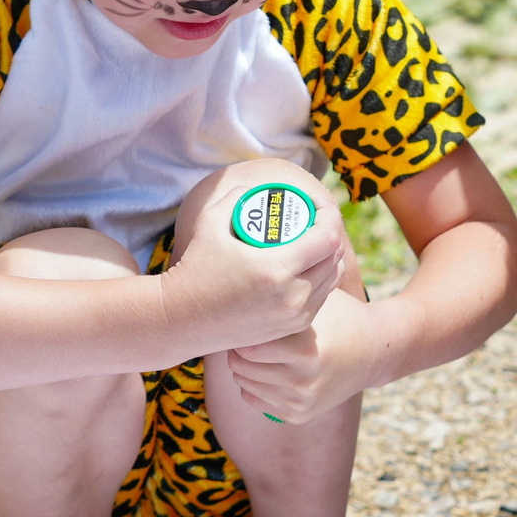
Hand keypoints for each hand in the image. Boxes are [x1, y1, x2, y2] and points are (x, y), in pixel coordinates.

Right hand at [162, 181, 348, 350]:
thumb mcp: (209, 223)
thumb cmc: (194, 269)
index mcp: (277, 269)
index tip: (318, 204)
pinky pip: (321, 298)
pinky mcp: (292, 327)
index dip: (330, 214)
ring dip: (330, 256)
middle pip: (334, 257)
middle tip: (315, 219)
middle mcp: (293, 296)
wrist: (182, 320)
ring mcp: (295, 315)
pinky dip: (321, 279)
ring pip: (332, 279)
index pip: (329, 237)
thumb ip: (233, 198)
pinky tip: (309, 267)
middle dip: (331, 233)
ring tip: (314, 241)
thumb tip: (250, 188)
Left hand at [225, 291, 387, 422]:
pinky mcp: (297, 415)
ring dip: (244, 365)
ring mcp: (300, 401)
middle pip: (241, 365)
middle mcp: (303, 380)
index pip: (247, 346)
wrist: (375, 352)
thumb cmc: (341, 316)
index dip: (243, 329)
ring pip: (243, 382)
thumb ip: (292, 284)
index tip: (245, 317)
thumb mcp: (320, 296)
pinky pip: (253, 399)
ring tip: (256, 347)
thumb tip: (257, 252)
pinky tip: (266, 367)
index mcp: (305, 350)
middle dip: (239, 347)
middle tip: (246, 332)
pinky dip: (253, 383)